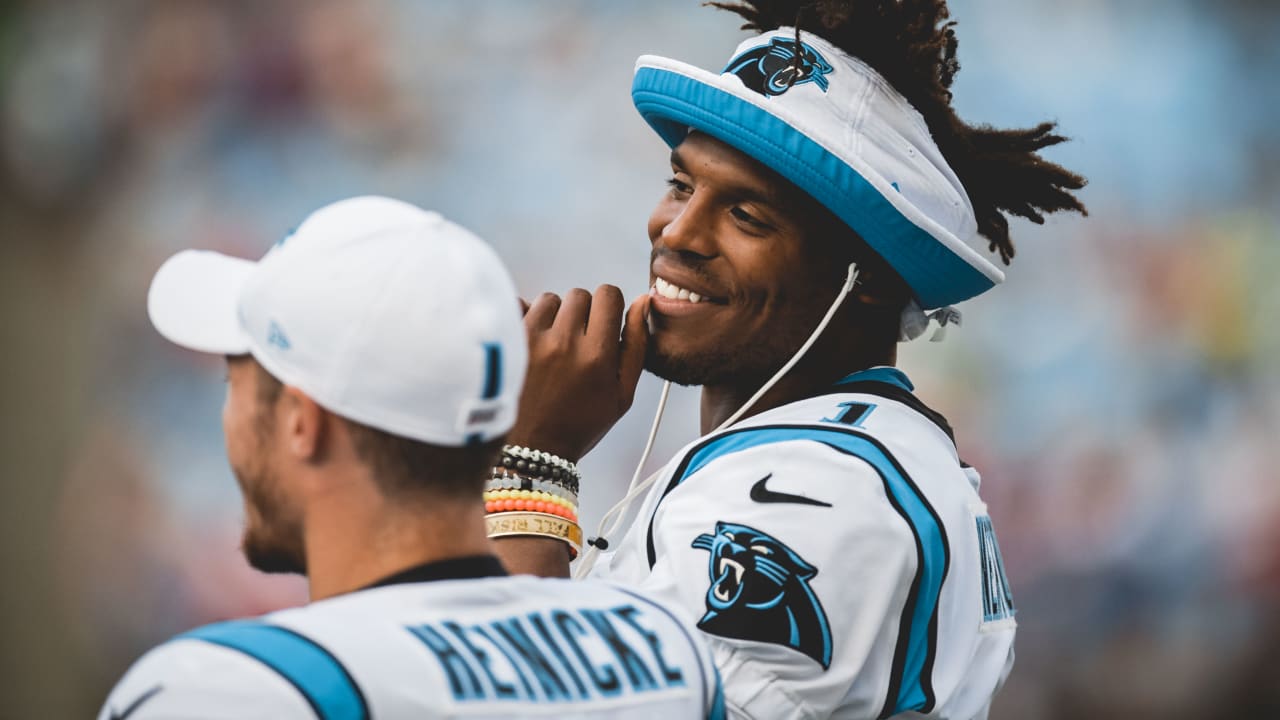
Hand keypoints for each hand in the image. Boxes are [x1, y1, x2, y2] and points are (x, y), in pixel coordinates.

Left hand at [510, 285, 648, 462]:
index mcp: (597, 355)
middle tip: (578, 341)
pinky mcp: (508, 342)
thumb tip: (644, 301)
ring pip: (550, 299)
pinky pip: (520, 305)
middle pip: (579, 294)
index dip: (608, 306)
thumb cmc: (581, 423)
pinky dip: (526, 318)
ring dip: (554, 316)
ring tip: (553, 346)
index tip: (603, 323)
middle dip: (582, 313)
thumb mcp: (623, 393)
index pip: (608, 295)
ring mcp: (531, 340)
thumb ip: (637, 344)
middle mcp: (564, 342)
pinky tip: (532, 342)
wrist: (533, 448)